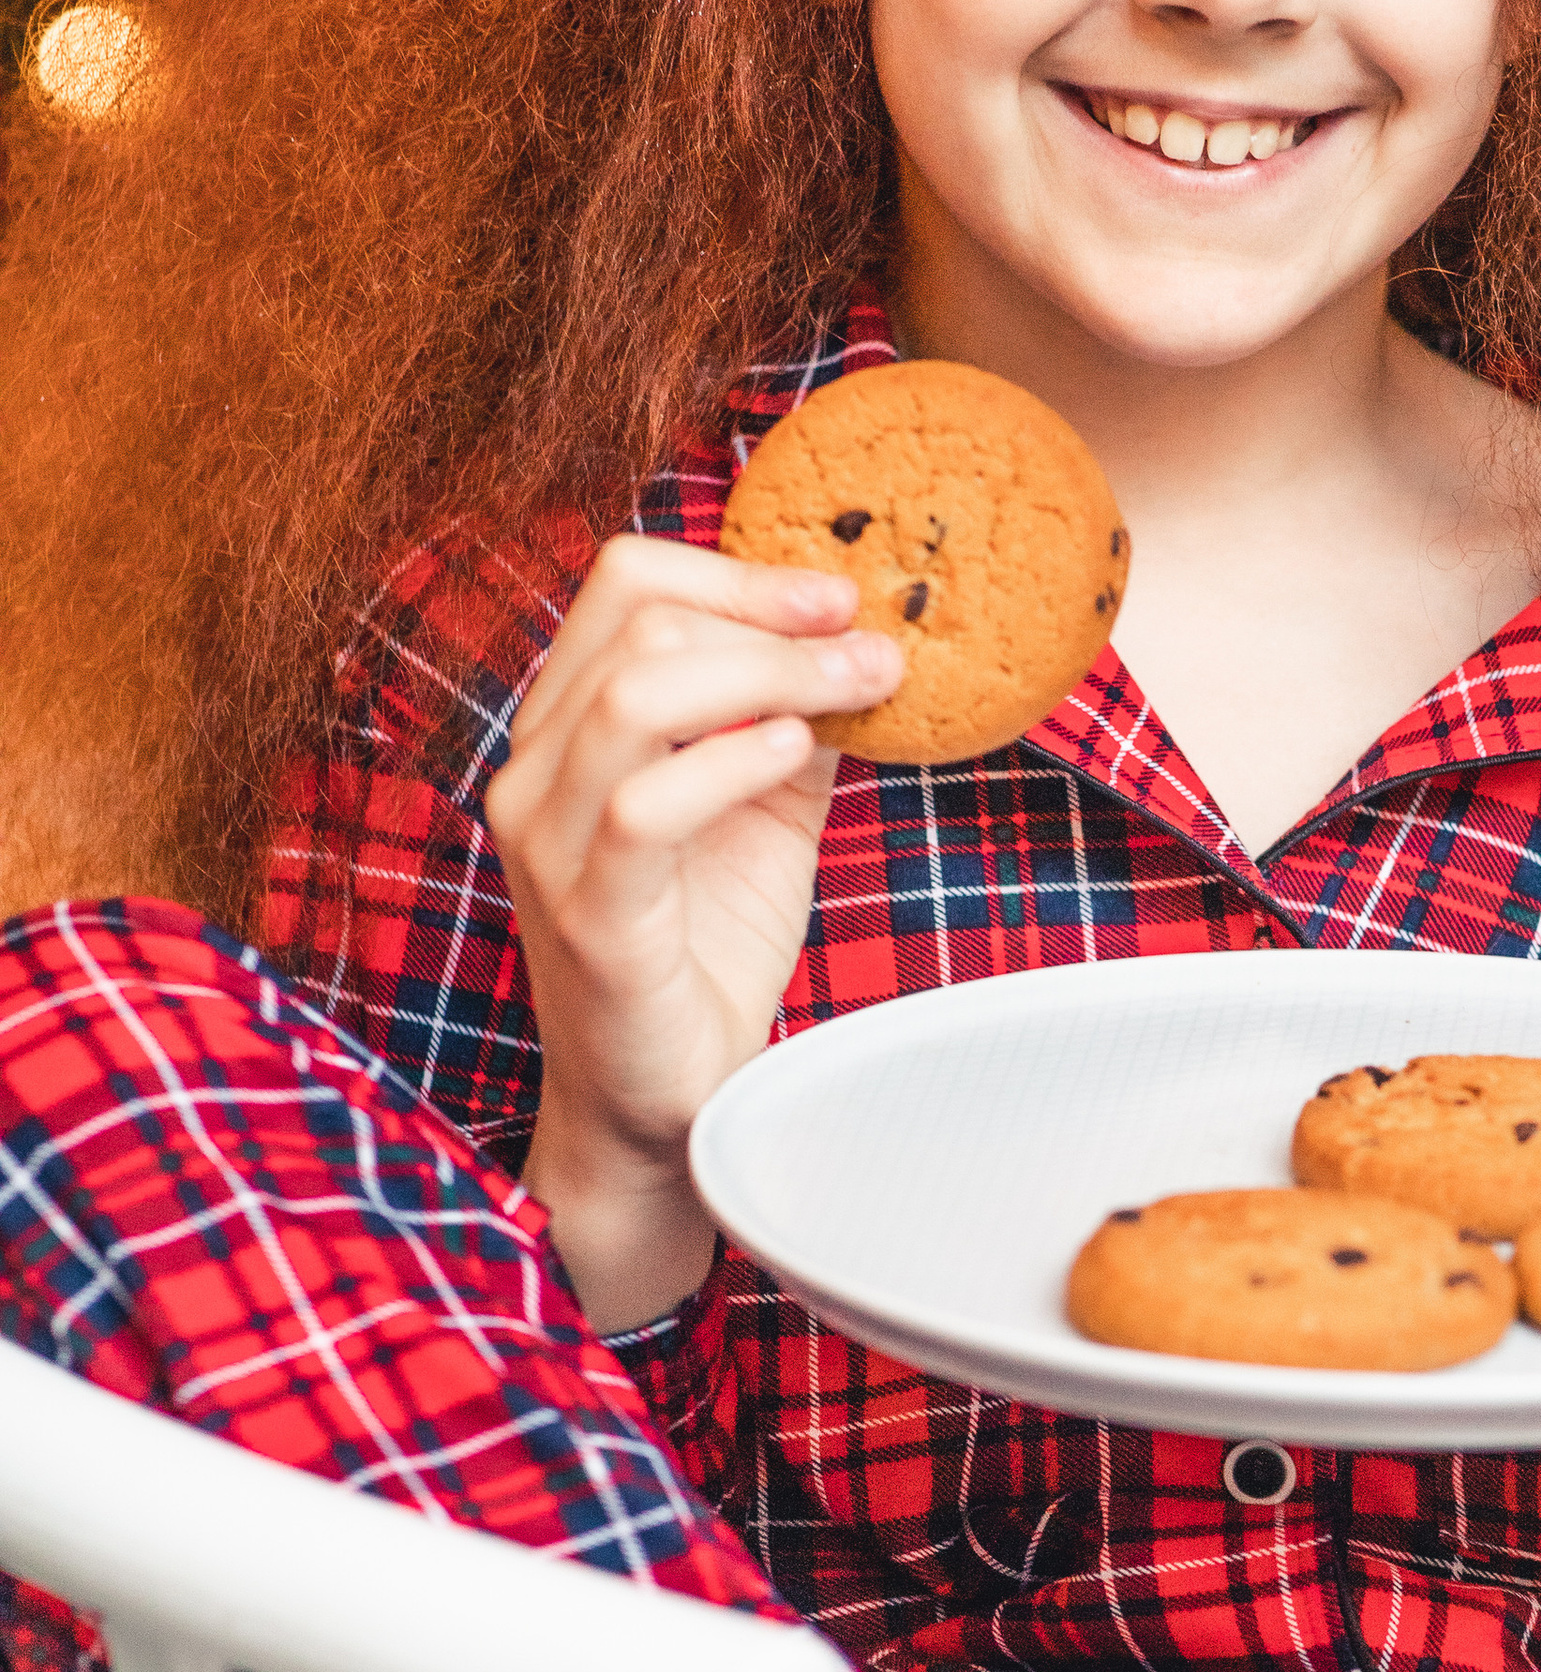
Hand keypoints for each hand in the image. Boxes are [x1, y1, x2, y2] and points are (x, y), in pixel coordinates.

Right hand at [485, 536, 903, 1331]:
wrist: (668, 1101)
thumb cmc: (707, 948)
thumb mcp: (768, 809)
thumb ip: (798, 721)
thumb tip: (872, 644)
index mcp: (570, 726)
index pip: (624, 583)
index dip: (739, 570)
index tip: (839, 598)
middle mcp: (537, 769)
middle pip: (637, 622)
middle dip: (774, 621)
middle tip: (872, 649)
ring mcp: (548, 841)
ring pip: (635, 696)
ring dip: (769, 676)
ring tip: (854, 693)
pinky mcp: (590, 914)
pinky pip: (649, 807)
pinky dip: (737, 762)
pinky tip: (799, 759)